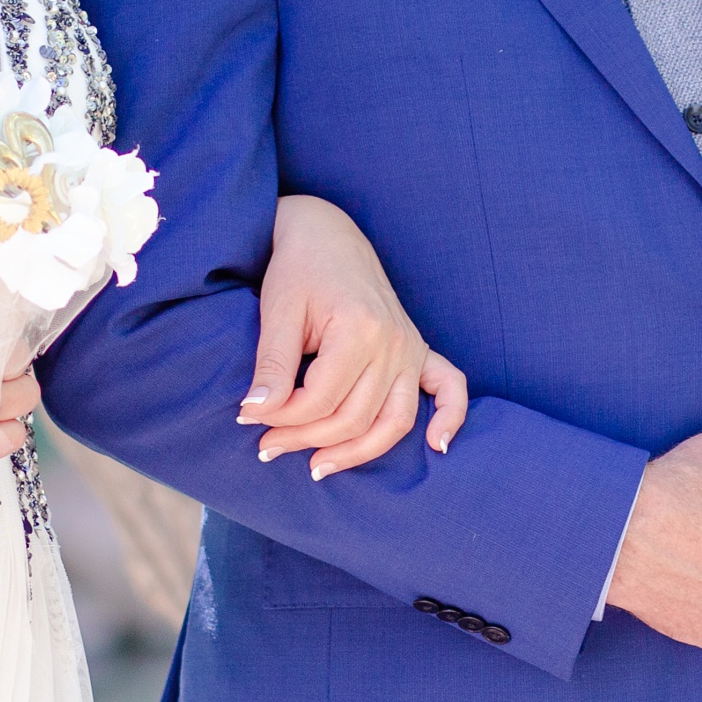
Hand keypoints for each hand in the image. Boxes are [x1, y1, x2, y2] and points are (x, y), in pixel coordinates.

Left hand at [242, 195, 467, 478]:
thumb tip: (254, 413)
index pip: (321, 400)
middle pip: (354, 418)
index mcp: (359, 329)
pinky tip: (437, 446)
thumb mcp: (277, 312)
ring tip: (317, 467)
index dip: (283, 418)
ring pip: (394, 421)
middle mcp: (394, 342)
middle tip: (267, 446)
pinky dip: (450, 418)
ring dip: (357, 452)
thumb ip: (271, 366)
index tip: (251, 419)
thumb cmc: (298, 270)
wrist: (326, 234)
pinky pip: (449, 388)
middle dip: (306, 439)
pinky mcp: (419, 349)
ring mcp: (411, 348)